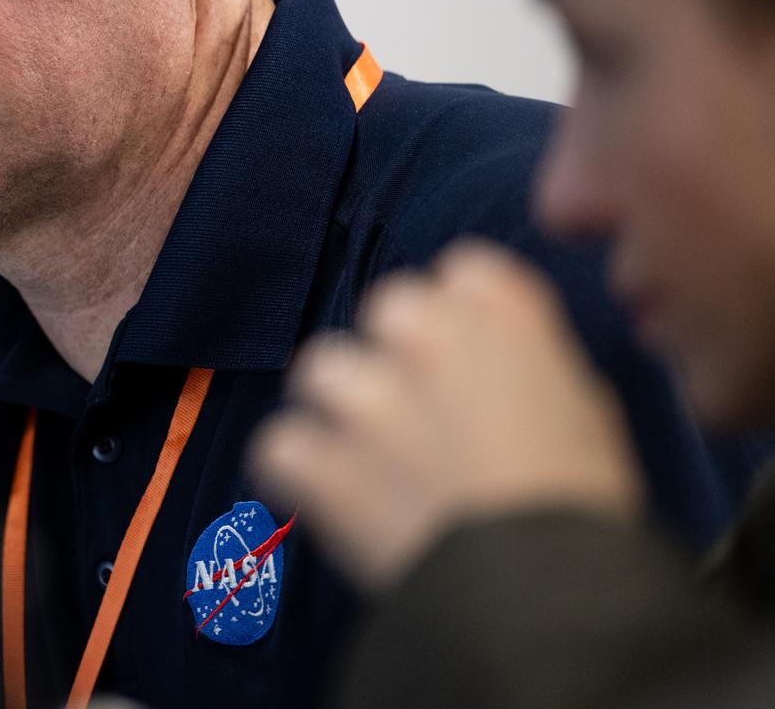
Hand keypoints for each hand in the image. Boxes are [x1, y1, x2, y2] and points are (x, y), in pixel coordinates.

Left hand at [248, 240, 643, 591]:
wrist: (549, 597)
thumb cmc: (587, 508)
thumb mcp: (589, 413)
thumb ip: (534, 364)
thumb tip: (507, 365)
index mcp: (500, 314)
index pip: (461, 271)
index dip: (466, 316)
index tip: (474, 357)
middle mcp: (424, 334)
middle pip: (387, 309)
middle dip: (399, 355)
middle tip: (428, 414)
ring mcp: (363, 395)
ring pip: (322, 370)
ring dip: (340, 410)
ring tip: (373, 463)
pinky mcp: (318, 458)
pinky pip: (279, 445)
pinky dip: (299, 474)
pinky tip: (328, 500)